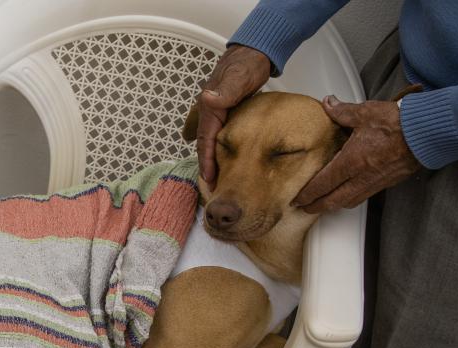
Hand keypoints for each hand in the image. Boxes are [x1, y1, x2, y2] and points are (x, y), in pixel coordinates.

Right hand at [196, 45, 271, 188]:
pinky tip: (224, 156)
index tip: (208, 179)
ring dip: (211, 158)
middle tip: (211, 185)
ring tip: (216, 176)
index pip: (205, 140)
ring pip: (210, 139)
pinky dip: (218, 147)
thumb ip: (224, 90)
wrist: (253, 52)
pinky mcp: (225, 111)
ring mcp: (216, 112)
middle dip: (206, 165)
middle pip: (204, 143)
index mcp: (210, 107)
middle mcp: (209, 111)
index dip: (206, 161)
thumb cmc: (247, 64)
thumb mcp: (238, 77)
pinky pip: (218, 133)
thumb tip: (208, 99)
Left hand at [294, 96, 420, 212]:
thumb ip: (342, 111)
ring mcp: (375, 182)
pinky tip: (349, 195)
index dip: (308, 194)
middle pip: (333, 200)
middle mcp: (361, 177)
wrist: (427, 133)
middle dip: (316, 206)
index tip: (297, 199)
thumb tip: (328, 104)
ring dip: (333, 205)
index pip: (322, 184)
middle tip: (304, 208)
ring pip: (349, 201)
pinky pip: (364, 196)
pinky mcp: (388, 182)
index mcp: (351, 162)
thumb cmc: (399, 123)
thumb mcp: (365, 113)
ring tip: (323, 205)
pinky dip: (351, 199)